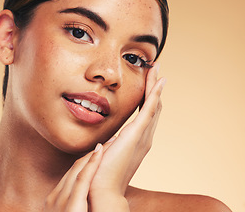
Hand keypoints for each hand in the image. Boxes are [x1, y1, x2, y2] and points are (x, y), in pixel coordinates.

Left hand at [44, 63, 164, 210]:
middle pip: (153, 107)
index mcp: (136, 141)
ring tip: (157, 70)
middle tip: (156, 71)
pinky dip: (155, 94)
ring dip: (155, 86)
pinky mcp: (137, 134)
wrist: (102, 190)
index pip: (145, 114)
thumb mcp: (106, 154)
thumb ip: (108, 146)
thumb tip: (102, 143)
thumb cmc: (101, 174)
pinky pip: (149, 109)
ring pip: (153, 105)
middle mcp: (144, 137)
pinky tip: (159, 82)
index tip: (147, 83)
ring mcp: (142, 136)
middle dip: (154, 88)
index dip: (148, 98)